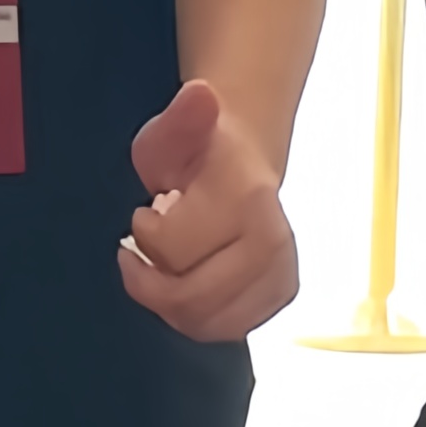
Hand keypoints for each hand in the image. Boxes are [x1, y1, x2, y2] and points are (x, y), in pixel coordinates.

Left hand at [116, 77, 300, 341]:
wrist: (242, 162)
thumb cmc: (198, 152)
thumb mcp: (173, 130)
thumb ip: (181, 118)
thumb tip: (201, 95)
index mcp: (248, 198)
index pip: (175, 249)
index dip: (146, 234)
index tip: (147, 211)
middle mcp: (274, 240)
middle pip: (191, 297)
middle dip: (153, 279)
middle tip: (144, 251)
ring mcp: (282, 272)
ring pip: (207, 322)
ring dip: (171, 302)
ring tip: (165, 267)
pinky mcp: (281, 295)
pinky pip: (226, 330)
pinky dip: (196, 317)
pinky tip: (188, 285)